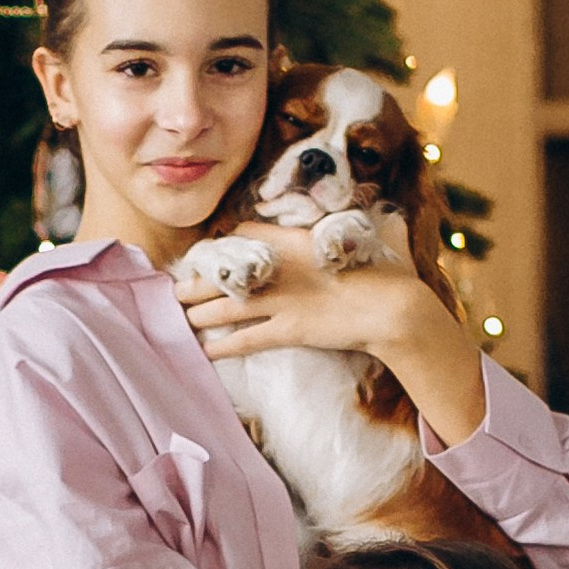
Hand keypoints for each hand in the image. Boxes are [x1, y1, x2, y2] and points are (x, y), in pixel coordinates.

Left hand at [173, 215, 488, 449]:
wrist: (391, 306)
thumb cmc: (384, 272)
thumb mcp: (366, 238)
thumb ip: (357, 229)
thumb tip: (386, 217)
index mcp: (292, 239)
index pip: (241, 235)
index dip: (223, 245)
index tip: (213, 255)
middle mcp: (278, 268)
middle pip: (221, 272)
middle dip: (195, 283)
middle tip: (176, 290)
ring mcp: (280, 300)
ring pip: (223, 307)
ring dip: (197, 314)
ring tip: (179, 320)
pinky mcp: (287, 330)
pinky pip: (244, 339)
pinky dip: (220, 347)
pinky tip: (203, 351)